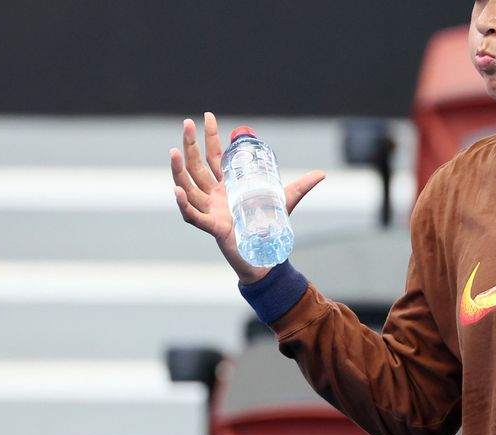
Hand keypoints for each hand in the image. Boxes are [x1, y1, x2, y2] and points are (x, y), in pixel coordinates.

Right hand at [170, 111, 325, 283]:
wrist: (267, 257)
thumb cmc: (270, 228)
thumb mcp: (286, 201)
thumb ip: (301, 186)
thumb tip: (322, 173)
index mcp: (228, 185)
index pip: (215, 157)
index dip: (210, 137)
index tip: (207, 117)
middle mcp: (215, 196)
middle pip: (197, 166)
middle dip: (190, 144)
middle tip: (187, 122)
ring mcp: (211, 210)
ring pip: (189, 187)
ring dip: (179, 170)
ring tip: (174, 152)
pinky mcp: (214, 228)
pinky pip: (193, 216)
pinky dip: (184, 204)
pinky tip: (178, 191)